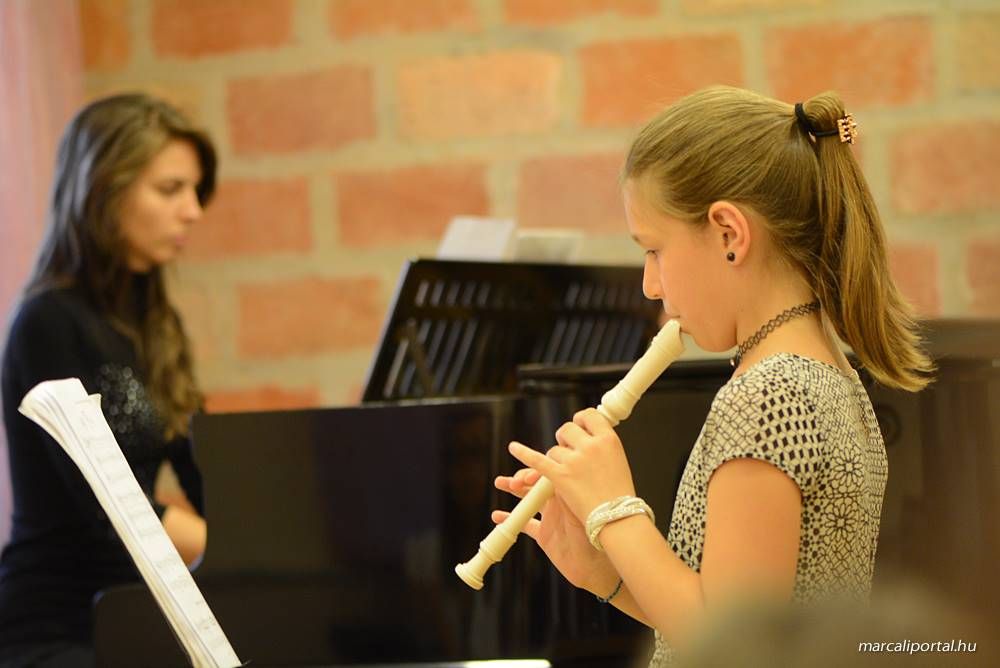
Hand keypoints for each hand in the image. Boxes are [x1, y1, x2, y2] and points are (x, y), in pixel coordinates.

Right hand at [493, 465, 617, 594]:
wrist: (598, 570)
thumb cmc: (596, 541)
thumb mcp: (580, 517)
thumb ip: (565, 499)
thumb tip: (553, 480)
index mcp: (570, 494)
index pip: (550, 475)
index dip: (536, 473)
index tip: (526, 478)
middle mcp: (559, 503)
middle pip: (536, 484)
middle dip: (522, 479)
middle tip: (511, 483)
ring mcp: (551, 518)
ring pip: (527, 500)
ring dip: (513, 490)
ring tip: (500, 482)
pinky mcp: (544, 535)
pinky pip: (524, 525)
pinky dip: (509, 520)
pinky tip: (497, 516)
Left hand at [507, 408, 635, 523]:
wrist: (619, 520)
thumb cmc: (620, 497)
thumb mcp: (619, 463)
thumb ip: (602, 449)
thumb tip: (589, 438)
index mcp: (609, 440)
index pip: (590, 416)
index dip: (582, 421)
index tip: (579, 426)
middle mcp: (591, 446)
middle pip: (567, 430)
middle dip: (564, 439)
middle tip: (567, 450)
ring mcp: (574, 461)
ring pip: (554, 450)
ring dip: (555, 460)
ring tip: (568, 477)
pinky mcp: (560, 476)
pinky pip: (537, 461)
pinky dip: (524, 454)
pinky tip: (514, 449)